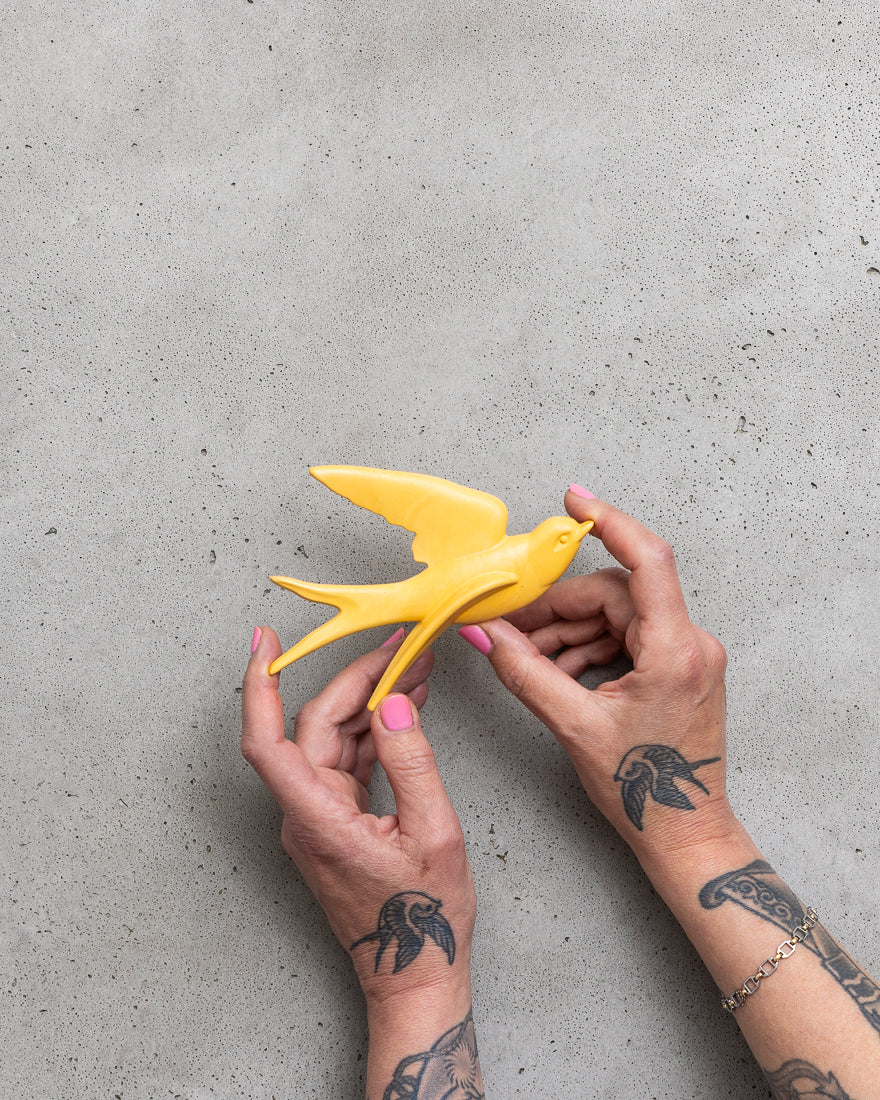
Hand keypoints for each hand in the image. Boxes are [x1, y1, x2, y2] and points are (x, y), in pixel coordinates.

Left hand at [241, 629, 475, 1004]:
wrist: (415, 976)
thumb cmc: (423, 920)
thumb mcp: (432, 833)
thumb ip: (411, 762)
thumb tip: (392, 704)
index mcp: (317, 820)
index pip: (267, 741)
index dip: (259, 686)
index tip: (263, 640)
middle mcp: (305, 816)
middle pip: (314, 728)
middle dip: (357, 681)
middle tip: (402, 650)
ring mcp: (317, 819)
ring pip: (331, 741)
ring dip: (370, 704)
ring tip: (415, 673)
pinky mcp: (333, 822)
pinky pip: (345, 762)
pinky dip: (372, 733)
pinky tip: (403, 711)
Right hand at [459, 493, 734, 856]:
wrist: (684, 833)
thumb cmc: (643, 790)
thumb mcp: (574, 726)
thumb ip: (524, 671)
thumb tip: (484, 632)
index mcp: (675, 652)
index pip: (647, 561)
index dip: (609, 521)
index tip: (573, 498)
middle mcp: (690, 644)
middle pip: (612, 595)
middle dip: (556, 608)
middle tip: (507, 624)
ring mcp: (687, 655)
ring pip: (614, 616)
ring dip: (566, 632)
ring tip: (525, 658)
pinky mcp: (677, 667)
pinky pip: (625, 637)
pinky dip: (586, 647)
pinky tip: (554, 671)